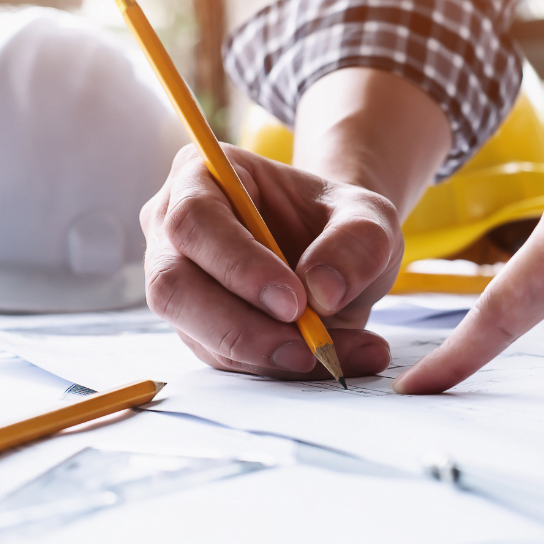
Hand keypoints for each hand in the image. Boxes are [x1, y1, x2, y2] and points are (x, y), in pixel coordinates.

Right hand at [141, 143, 401, 378]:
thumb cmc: (339, 223)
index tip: (294, 302)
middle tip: (305, 347)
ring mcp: (178, 281)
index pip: (195, 219)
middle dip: (240, 326)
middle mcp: (172, 227)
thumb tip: (322, 291)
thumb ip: (357, 242)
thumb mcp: (370, 219)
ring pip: (193, 331)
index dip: (238, 265)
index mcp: (202, 175)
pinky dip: (276, 368)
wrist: (337, 256)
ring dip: (263, 355)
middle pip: (173, 284)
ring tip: (330, 356)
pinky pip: (221, 359)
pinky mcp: (195, 328)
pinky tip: (329, 361)